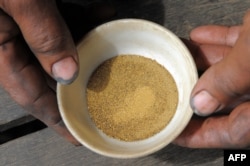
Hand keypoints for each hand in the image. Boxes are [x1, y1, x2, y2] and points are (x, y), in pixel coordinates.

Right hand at [0, 0, 114, 144]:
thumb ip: (42, 34)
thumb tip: (66, 72)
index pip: (32, 95)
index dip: (56, 118)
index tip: (78, 135)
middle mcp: (11, 38)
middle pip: (48, 76)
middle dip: (75, 89)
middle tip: (101, 103)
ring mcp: (24, 21)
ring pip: (60, 47)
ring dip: (86, 49)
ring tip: (110, 55)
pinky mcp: (34, 6)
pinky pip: (61, 20)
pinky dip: (83, 20)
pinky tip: (103, 16)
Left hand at [174, 11, 249, 147]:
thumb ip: (228, 82)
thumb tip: (200, 102)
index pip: (225, 133)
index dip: (196, 135)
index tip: (173, 131)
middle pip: (221, 100)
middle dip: (192, 90)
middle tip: (169, 87)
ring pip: (228, 72)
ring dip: (201, 62)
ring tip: (179, 56)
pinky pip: (241, 49)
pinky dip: (220, 42)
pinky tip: (200, 36)